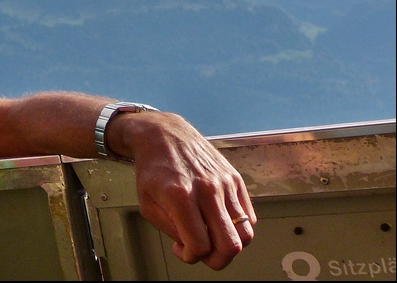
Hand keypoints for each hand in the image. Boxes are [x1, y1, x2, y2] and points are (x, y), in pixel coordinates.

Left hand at [112, 111, 255, 269]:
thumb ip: (170, 230)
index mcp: (180, 196)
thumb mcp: (147, 203)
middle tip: (203, 252)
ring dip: (229, 245)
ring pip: (246, 233)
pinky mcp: (235, 179)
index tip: (182, 249)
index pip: (199, 245)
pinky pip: (249, 217)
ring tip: (211, 237)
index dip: (191, 256)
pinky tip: (219, 222)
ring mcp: (225, 183)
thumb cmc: (152, 169)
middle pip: (230, 245)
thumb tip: (193, 248)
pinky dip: (238, 228)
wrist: (163, 134)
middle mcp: (207, 189)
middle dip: (217, 260)